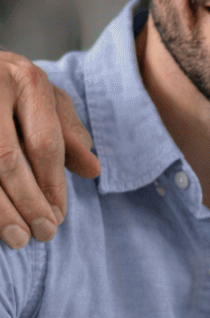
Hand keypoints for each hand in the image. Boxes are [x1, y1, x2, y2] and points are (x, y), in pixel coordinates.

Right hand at [0, 51, 99, 248]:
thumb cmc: (8, 86)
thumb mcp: (43, 98)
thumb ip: (67, 131)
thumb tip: (93, 169)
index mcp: (26, 79)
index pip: (45, 143)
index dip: (53, 185)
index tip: (60, 218)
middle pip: (8, 160)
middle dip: (28, 203)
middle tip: (43, 234)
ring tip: (17, 238)